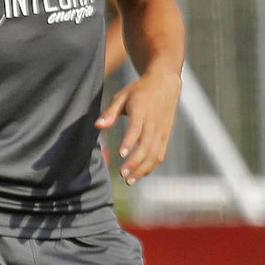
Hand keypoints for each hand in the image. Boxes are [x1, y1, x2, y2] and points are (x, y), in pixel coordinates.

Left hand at [95, 69, 181, 184]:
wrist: (165, 83)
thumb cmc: (139, 91)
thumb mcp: (122, 96)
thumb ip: (110, 113)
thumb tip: (97, 126)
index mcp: (142, 111)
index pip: (136, 129)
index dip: (130, 142)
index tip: (121, 155)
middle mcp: (154, 123)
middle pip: (147, 146)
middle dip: (135, 163)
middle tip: (122, 175)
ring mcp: (162, 131)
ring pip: (155, 154)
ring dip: (143, 169)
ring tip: (129, 180)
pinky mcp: (167, 136)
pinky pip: (161, 154)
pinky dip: (151, 166)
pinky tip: (140, 174)